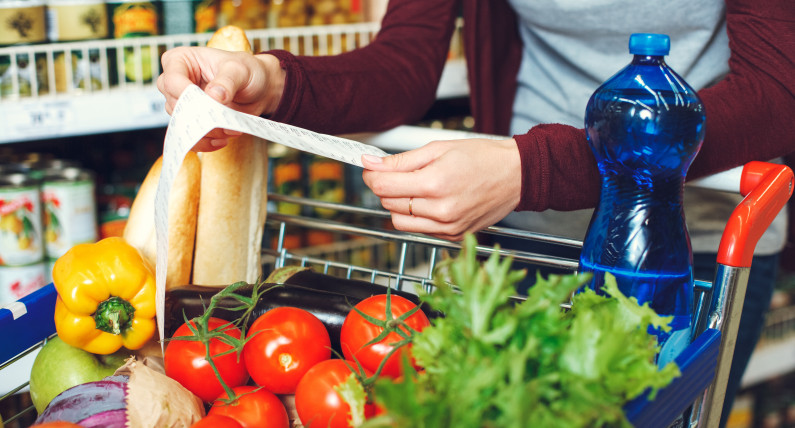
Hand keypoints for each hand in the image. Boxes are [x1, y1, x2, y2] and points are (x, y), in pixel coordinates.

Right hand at [156, 47, 285, 150]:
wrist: (259, 90)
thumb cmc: (247, 71)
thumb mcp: (240, 70)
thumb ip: (227, 81)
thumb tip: (214, 96)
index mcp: (180, 60)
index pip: (171, 80)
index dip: (186, 95)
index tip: (209, 103)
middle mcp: (176, 82)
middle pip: (175, 106)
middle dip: (200, 117)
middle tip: (224, 120)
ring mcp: (182, 103)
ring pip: (182, 124)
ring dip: (206, 131)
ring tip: (230, 128)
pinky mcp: (191, 120)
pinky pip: (189, 138)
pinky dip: (205, 142)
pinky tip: (222, 140)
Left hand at [362, 138, 521, 240]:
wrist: (516, 176)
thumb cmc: (483, 158)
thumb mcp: (439, 149)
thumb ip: (401, 160)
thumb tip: (371, 163)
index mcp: (435, 183)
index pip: (382, 186)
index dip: (371, 174)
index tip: (372, 167)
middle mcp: (440, 210)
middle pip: (388, 202)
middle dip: (387, 186)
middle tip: (400, 173)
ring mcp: (447, 227)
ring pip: (398, 220)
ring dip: (399, 204)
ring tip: (417, 188)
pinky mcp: (452, 236)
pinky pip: (419, 229)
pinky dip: (417, 216)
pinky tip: (432, 201)